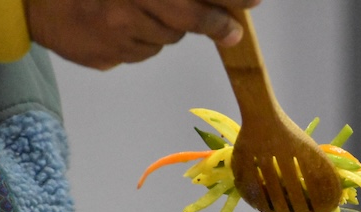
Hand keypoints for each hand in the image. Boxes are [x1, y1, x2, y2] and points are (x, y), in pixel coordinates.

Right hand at [24, 0, 261, 69]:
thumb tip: (215, 3)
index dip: (227, 0)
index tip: (253, 3)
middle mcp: (126, 5)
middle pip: (186, 19)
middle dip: (215, 24)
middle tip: (232, 30)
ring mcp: (115, 34)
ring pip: (165, 38)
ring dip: (166, 27)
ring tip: (141, 10)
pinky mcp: (107, 57)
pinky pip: (141, 52)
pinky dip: (140, 41)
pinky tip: (121, 25)